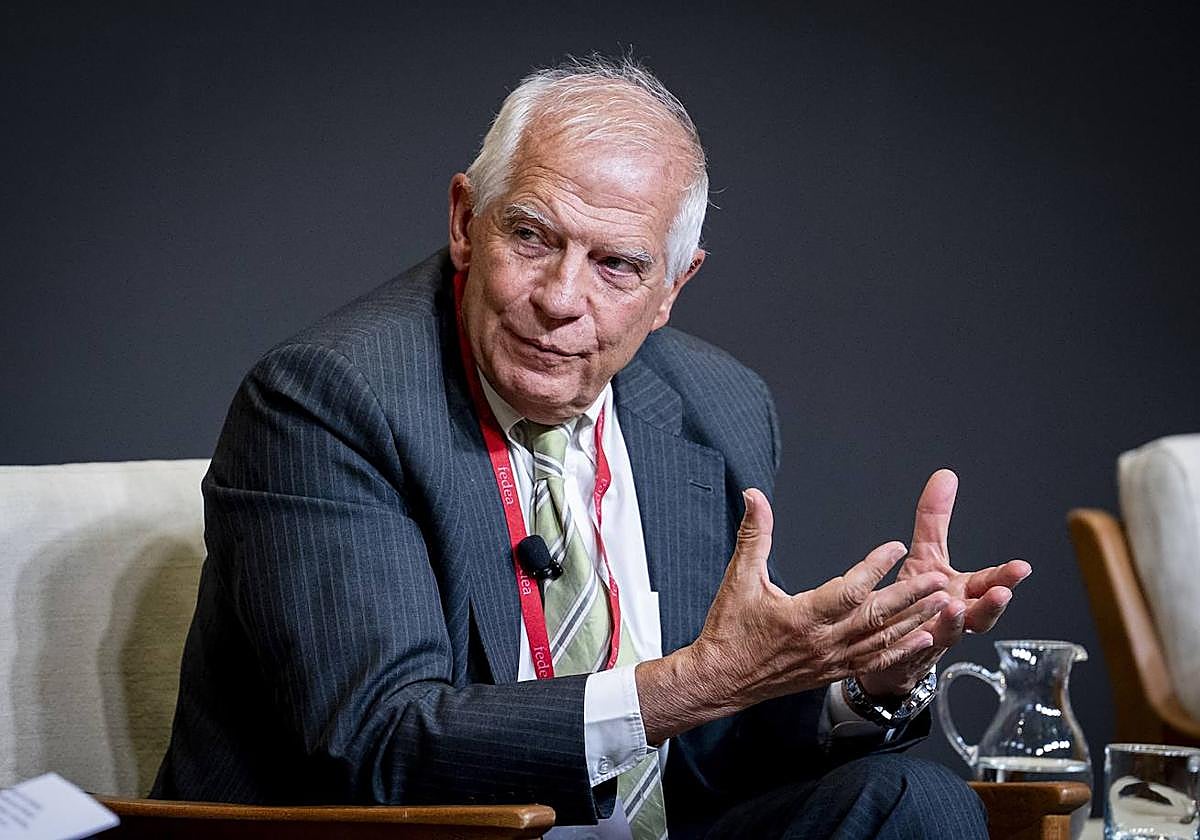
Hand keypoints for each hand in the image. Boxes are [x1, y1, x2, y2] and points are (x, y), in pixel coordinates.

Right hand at [637, 488, 951, 742]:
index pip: (848, 590)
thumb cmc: (728, 628)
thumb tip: (754, 496)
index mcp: (801, 617)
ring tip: (943, 602)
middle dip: (911, 597)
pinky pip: (874, 661)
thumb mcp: (738, 578)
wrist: (720, 679)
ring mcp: (830, 660)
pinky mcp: (833, 672)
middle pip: (875, 618)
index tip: (896, 547)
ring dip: (915, 620)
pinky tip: (925, 637)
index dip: (874, 568)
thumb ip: (754, 535)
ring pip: (881, 640)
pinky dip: (902, 650)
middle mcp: (822, 641)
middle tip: (938, 579)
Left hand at [857, 469, 1031, 697]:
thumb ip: (934, 520)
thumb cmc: (917, 598)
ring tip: (956, 606)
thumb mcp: (925, 554)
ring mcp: (935, 637)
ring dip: (957, 621)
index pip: (989, 582)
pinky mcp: (911, 653)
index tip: (1022, 567)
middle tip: (1002, 591)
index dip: (1005, 576)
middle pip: (982, 612)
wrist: (893, 644)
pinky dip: (922, 642)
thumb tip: (945, 475)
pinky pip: (917, 650)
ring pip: (953, 633)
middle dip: (994, 603)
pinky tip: (922, 631)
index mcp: (963, 591)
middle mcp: (955, 616)